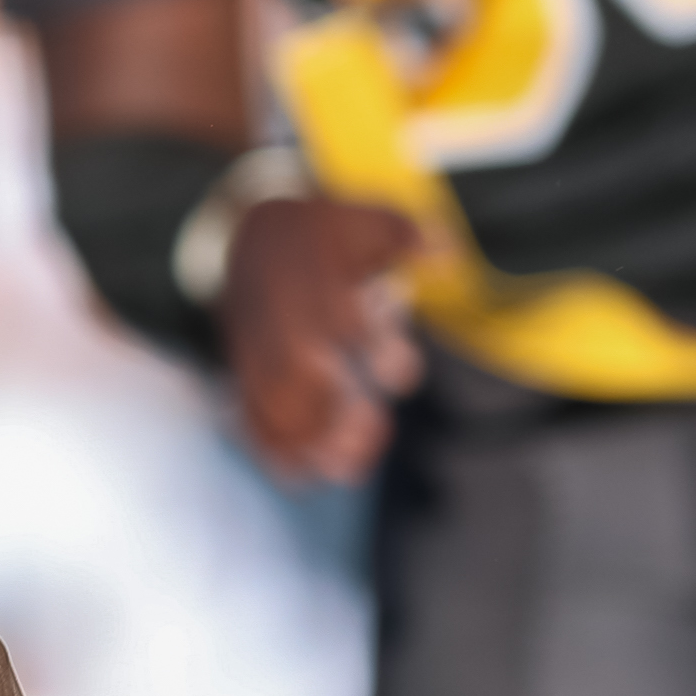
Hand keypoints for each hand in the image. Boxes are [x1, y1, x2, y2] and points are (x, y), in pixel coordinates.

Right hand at [219, 194, 422, 484]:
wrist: (248, 232)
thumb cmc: (323, 232)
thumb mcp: (368, 218)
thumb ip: (411, 236)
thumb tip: (452, 260)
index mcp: (312, 279)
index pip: (339, 318)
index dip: (369, 350)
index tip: (398, 372)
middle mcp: (279, 316)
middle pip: (298, 368)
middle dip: (331, 409)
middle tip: (371, 435)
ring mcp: (255, 344)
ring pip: (270, 396)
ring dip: (305, 438)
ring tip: (345, 469)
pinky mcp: (243, 367)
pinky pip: (244, 408)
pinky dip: (267, 446)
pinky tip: (298, 478)